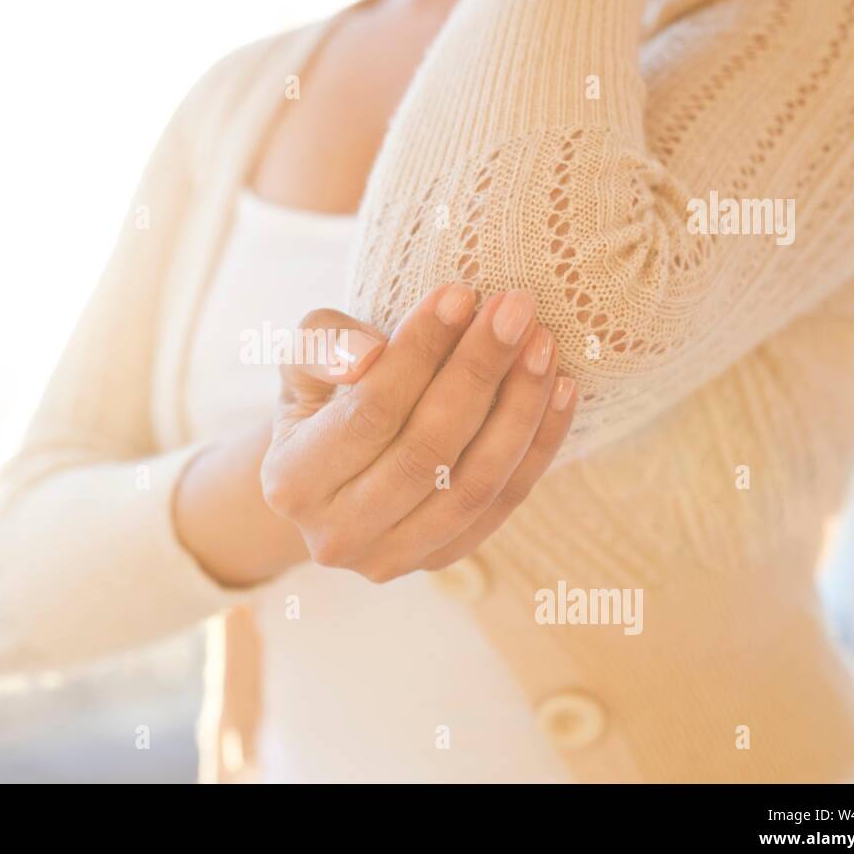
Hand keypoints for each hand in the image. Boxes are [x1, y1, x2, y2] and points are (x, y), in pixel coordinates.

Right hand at [260, 283, 574, 581]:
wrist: (330, 471)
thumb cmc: (321, 396)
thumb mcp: (301, 359)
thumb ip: (321, 344)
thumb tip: (368, 355)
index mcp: (293, 481)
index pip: (369, 410)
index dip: (419, 351)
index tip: (460, 293)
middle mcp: (338, 535)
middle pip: (426, 451)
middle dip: (477, 372)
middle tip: (515, 308)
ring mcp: (392, 558)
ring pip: (473, 485)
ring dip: (518, 409)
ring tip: (542, 344)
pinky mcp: (441, 560)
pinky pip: (502, 504)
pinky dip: (538, 447)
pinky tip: (560, 389)